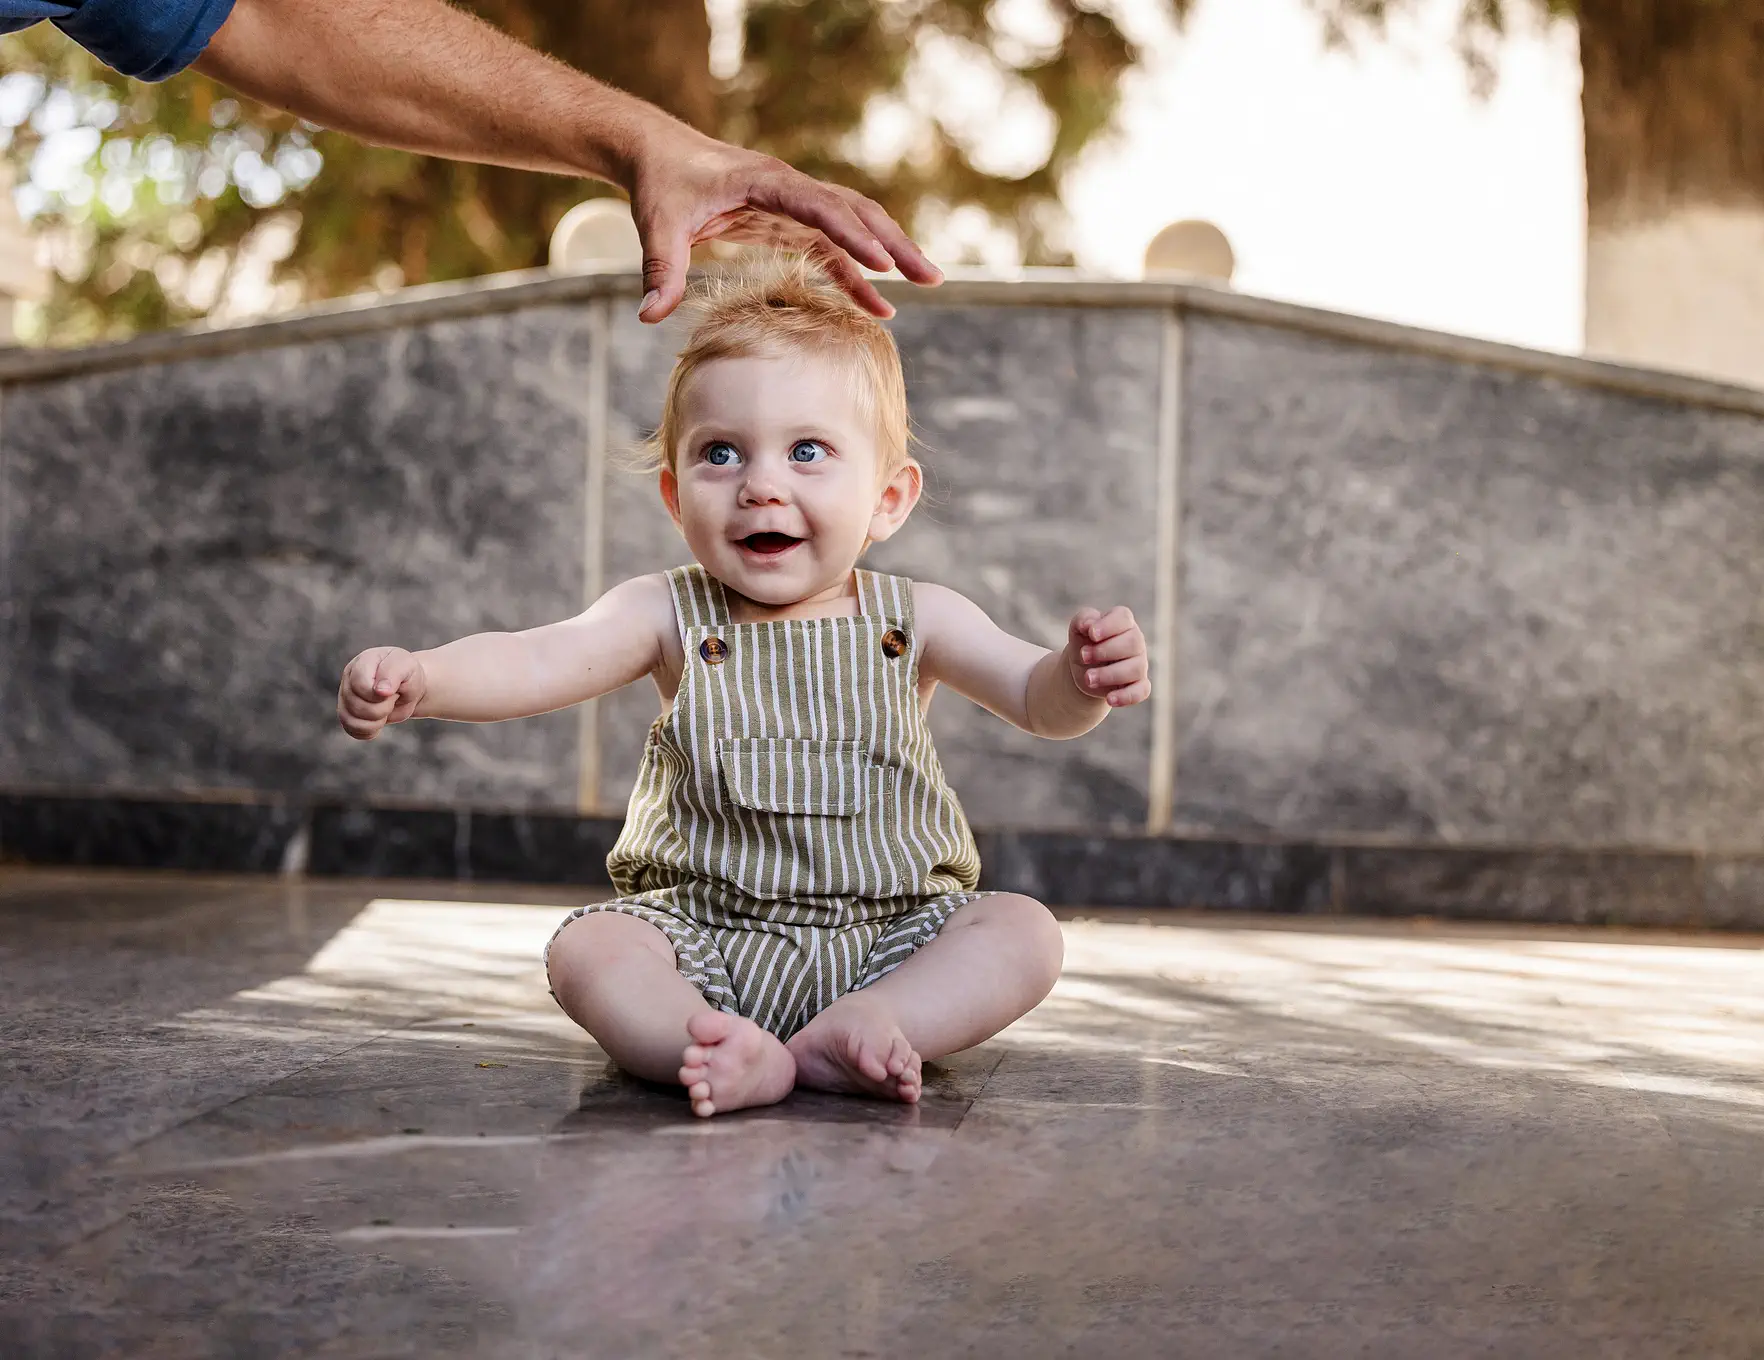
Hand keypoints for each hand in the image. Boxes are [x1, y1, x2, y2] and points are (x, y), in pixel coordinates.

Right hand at [338, 647, 426, 740]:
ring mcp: (345, 698)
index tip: (393, 692)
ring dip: (376, 721)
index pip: (360, 685)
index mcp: (361, 663)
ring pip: (349, 720)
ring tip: (387, 709)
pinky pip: (352, 730)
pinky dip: (369, 730)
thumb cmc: (407, 673)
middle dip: (382, 708)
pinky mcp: (348, 714)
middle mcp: (348, 680)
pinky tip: (380, 721)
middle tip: (393, 698)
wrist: (409, 687)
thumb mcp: (407, 666)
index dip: (378, 695)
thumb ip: (393, 673)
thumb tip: (380, 691)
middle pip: (356, 705)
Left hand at [626, 123, 942, 323]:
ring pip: (857, 226)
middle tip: (930, 277)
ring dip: (891, 254)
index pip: (821, 206)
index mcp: (767, 181)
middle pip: (857, 212)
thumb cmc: (661, 183)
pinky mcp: (791, 223)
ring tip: (928, 283)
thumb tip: (648, 316)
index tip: (882, 265)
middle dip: (895, 244)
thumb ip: (659, 271)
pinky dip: (857, 276)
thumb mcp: (657, 225)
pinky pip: (834, 249)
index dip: (852, 236)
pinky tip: (878, 308)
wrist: (659, 154)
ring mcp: (796, 205)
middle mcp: (792, 188)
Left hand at [1066, 607, 1149, 708]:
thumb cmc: (1084, 643)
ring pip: (1135, 668)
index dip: (1108, 626)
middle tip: (1084, 657)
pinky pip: (1141, 691)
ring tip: (1088, 678)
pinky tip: (1109, 699)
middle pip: (1133, 642)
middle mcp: (1136, 641)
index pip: (1124, 618)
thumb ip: (1083, 620)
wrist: (1084, 669)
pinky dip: (1126, 696)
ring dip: (1109, 674)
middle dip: (1105, 651)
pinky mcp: (1139, 685)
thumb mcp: (1078, 629)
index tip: (1091, 634)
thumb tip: (1088, 625)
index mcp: (1122, 622)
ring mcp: (1139, 664)